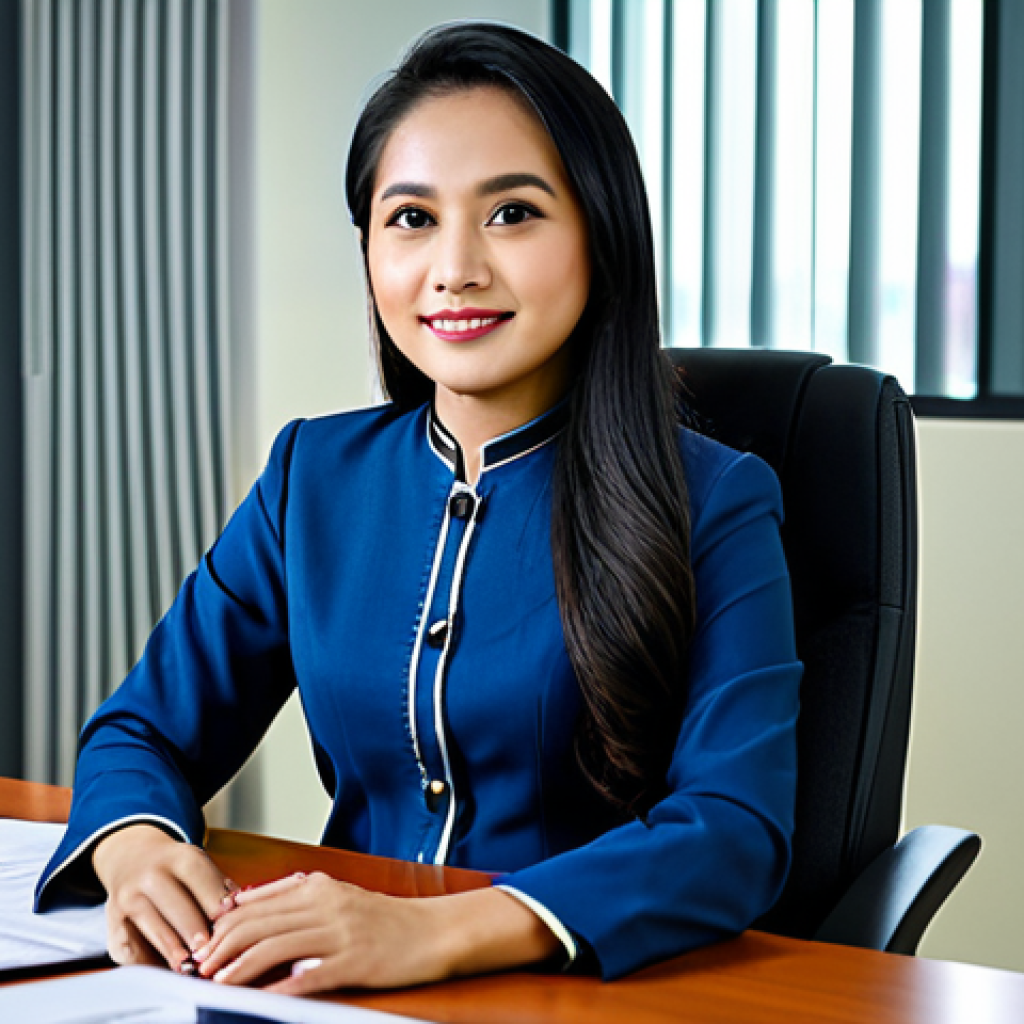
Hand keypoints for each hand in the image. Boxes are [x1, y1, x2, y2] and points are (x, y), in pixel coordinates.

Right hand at [92, 823, 236, 970]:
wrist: (132, 859)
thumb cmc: (178, 872)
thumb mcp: (199, 868)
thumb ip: (217, 889)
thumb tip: (239, 915)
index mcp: (179, 857)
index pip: (199, 877)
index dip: (215, 900)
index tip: (229, 919)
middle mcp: (150, 875)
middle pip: (175, 904)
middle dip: (193, 928)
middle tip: (209, 949)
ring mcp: (127, 899)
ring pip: (151, 926)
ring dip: (171, 948)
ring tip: (187, 966)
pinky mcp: (113, 924)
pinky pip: (131, 946)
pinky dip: (149, 960)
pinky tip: (164, 969)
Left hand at [193, 872, 447, 992]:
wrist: (432, 930)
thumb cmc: (384, 918)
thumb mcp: (337, 895)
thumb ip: (294, 895)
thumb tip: (245, 903)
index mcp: (318, 886)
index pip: (256, 904)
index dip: (223, 926)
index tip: (204, 944)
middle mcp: (325, 905)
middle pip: (258, 923)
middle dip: (222, 947)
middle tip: (200, 967)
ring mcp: (340, 933)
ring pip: (275, 947)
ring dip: (240, 967)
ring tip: (217, 982)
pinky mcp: (354, 961)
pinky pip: (308, 976)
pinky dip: (279, 988)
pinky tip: (260, 998)